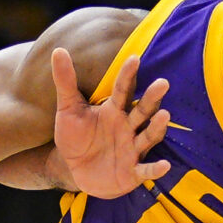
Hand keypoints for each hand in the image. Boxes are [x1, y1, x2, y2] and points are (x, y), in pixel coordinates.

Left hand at [48, 49, 170, 198]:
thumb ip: (65, 82)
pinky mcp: (132, 172)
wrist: (74, 171)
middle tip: (162, 82)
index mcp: (114, 110)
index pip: (122, 90)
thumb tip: (57, 50)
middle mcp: (127, 127)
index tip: (134, 58)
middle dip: (152, 98)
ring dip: (157, 127)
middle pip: (142, 110)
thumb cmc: (75, 137)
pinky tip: (165, 166)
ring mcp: (132, 149)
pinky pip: (145, 170)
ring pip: (148, 136)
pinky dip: (155, 169)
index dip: (128, 75)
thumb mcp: (67, 109)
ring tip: (165, 115)